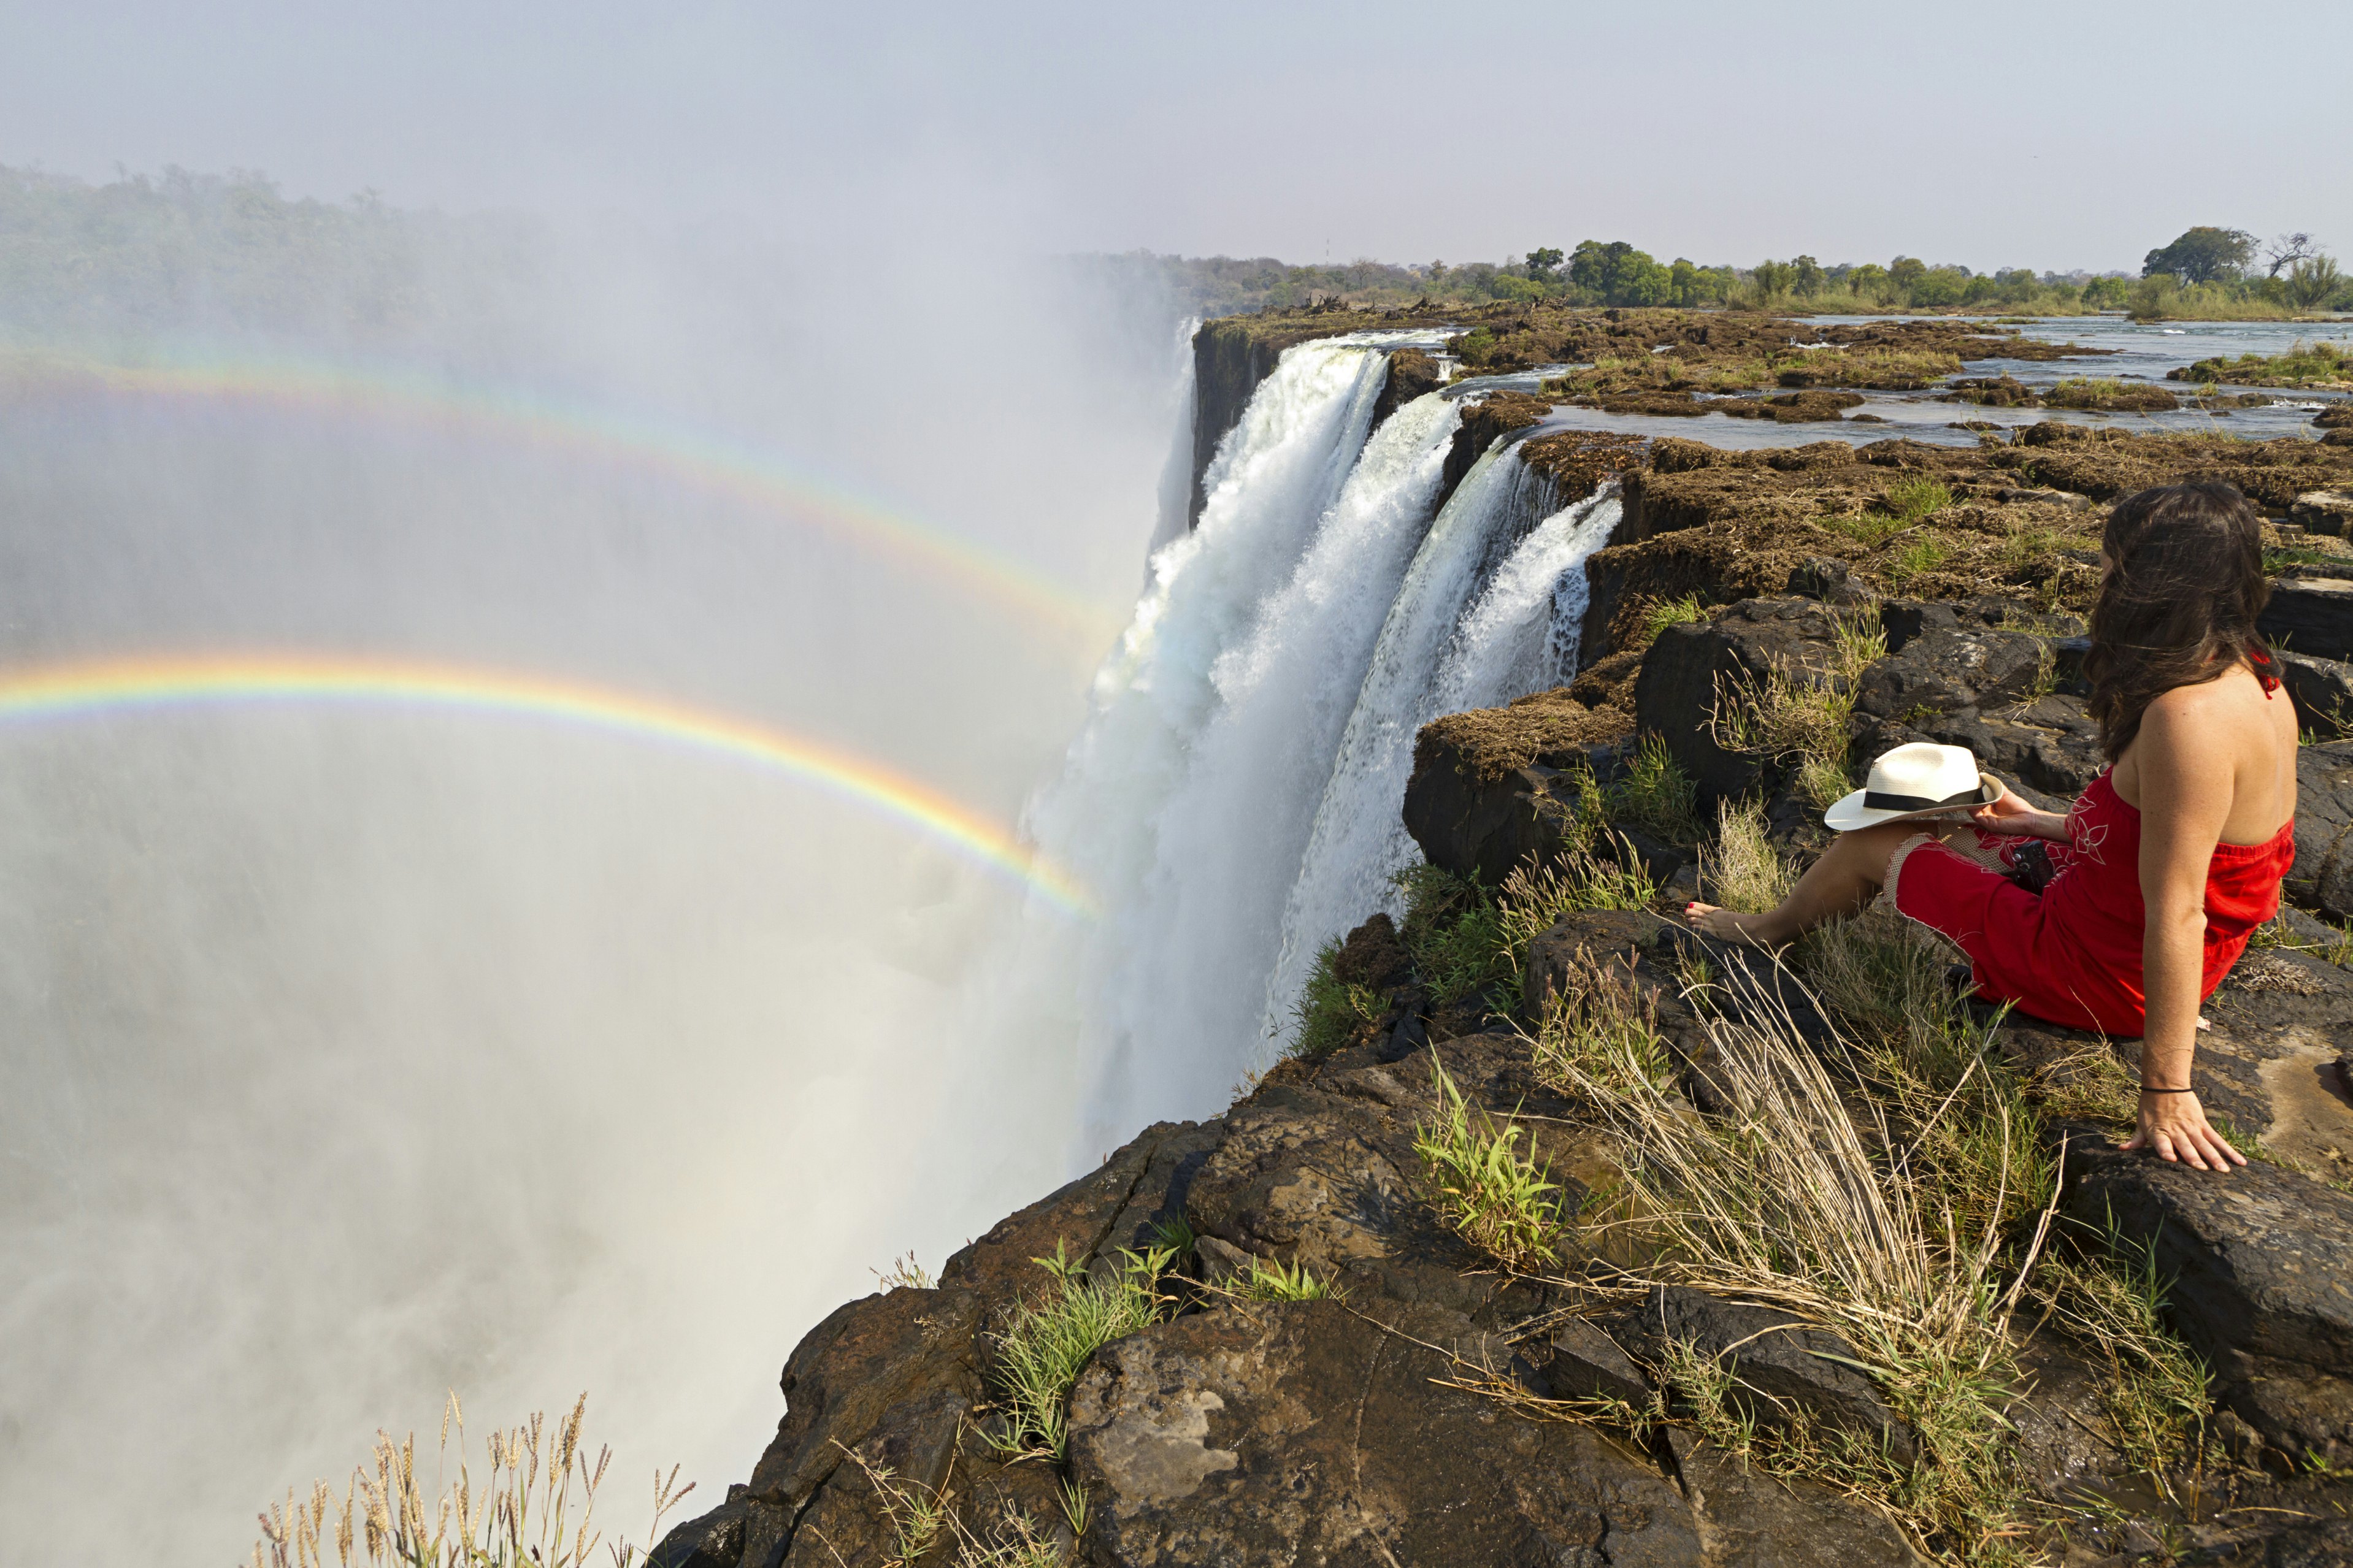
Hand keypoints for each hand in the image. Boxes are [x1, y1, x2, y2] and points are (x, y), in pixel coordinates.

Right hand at [1972, 787, 2059, 839]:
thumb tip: (1985, 775)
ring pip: (1972, 810)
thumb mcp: (2005, 794)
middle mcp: (1986, 813)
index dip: (1973, 793)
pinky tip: (1976, 801)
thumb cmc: (2019, 808)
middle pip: (1972, 805)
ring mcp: (1987, 819)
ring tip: (1970, 793)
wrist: (2029, 818)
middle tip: (1967, 788)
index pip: (1977, 800)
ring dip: (1970, 802)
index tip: (1970, 784)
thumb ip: (1996, 786)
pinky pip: (1976, 816)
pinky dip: (1973, 809)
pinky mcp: (1989, 824)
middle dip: (1969, 797)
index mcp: (1989, 807)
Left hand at [2122, 1091, 2247, 1171]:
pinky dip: (2229, 1150)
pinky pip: (2218, 1139)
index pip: (2161, 1143)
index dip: (2165, 1151)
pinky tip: (2239, 1161)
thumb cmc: (2150, 1107)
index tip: (2171, 1159)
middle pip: (2186, 1146)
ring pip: (2205, 1144)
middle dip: (2194, 1158)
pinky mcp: (2202, 1124)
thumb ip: (2135, 1140)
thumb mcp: (2141, 1124)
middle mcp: (2176, 1131)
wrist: (2164, 1085)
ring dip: (2215, 1157)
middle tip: (2203, 1170)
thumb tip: (2121, 1150)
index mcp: (2158, 1132)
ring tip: (2223, 1170)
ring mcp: (2191, 1128)